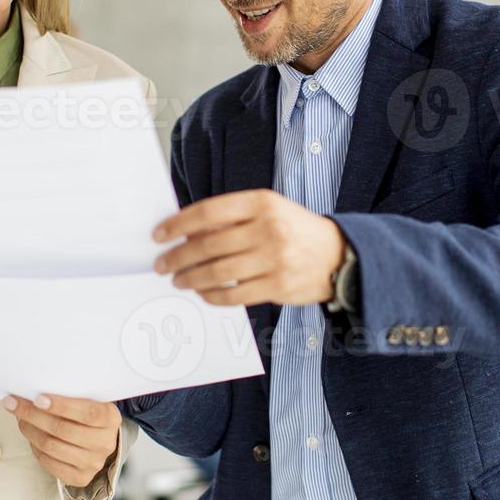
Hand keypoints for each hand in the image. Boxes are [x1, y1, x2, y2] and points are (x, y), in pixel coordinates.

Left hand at [2, 394, 120, 487]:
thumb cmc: (86, 413)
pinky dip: (35, 447)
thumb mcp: (87, 399)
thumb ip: (69, 394)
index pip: (86, 413)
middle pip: (63, 430)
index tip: (37, 398)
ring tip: (20, 418)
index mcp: (111, 418)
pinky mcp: (80, 477)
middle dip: (34, 415)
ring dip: (30, 430)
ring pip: (52, 446)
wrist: (97, 439)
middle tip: (14, 404)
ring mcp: (93, 463)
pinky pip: (49, 462)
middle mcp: (106, 443)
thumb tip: (33, 390)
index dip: (61, 406)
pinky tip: (30, 435)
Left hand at [151, 189, 346, 305]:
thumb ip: (232, 219)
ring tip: (178, 280)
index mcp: (262, 203)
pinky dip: (213, 296)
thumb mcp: (269, 211)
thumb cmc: (295, 230)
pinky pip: (234, 295)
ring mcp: (274, 259)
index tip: (159, 234)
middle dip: (178, 257)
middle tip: (162, 264)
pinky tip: (203, 293)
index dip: (178, 224)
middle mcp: (268, 229)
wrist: (339, 255)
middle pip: (209, 245)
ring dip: (191, 278)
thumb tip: (188, 234)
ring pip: (218, 273)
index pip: (208, 212)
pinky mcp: (278, 286)